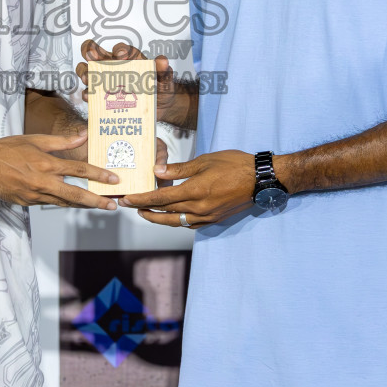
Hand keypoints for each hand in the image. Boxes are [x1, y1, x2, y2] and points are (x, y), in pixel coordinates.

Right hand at [0, 133, 119, 209]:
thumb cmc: (6, 149)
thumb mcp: (34, 140)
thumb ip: (61, 141)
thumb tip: (83, 135)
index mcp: (46, 163)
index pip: (79, 169)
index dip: (98, 174)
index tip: (113, 179)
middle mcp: (42, 181)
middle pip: (75, 194)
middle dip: (96, 201)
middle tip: (112, 205)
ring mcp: (34, 195)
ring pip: (63, 202)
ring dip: (81, 204)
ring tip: (97, 205)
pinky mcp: (26, 203)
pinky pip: (48, 203)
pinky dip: (60, 201)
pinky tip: (70, 201)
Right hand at [77, 39, 189, 127]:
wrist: (158, 110)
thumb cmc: (160, 90)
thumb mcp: (164, 81)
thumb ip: (163, 71)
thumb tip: (162, 60)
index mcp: (129, 59)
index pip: (121, 49)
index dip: (119, 49)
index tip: (121, 56)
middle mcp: (113, 66)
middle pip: (95, 52)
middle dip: (90, 50)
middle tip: (92, 56)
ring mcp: (104, 81)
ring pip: (86, 69)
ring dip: (84, 71)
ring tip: (88, 78)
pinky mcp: (101, 97)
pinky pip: (89, 93)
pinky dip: (87, 94)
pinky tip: (90, 97)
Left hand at [120, 149, 254, 227]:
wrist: (260, 180)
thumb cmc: (234, 165)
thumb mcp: (204, 161)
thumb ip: (179, 169)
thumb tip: (157, 172)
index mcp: (194, 191)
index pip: (160, 199)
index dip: (140, 200)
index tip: (126, 199)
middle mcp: (198, 208)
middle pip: (165, 213)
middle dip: (145, 210)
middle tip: (129, 206)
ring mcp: (207, 216)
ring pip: (176, 222)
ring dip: (159, 218)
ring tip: (146, 213)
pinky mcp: (214, 219)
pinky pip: (190, 224)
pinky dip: (177, 221)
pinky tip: (171, 216)